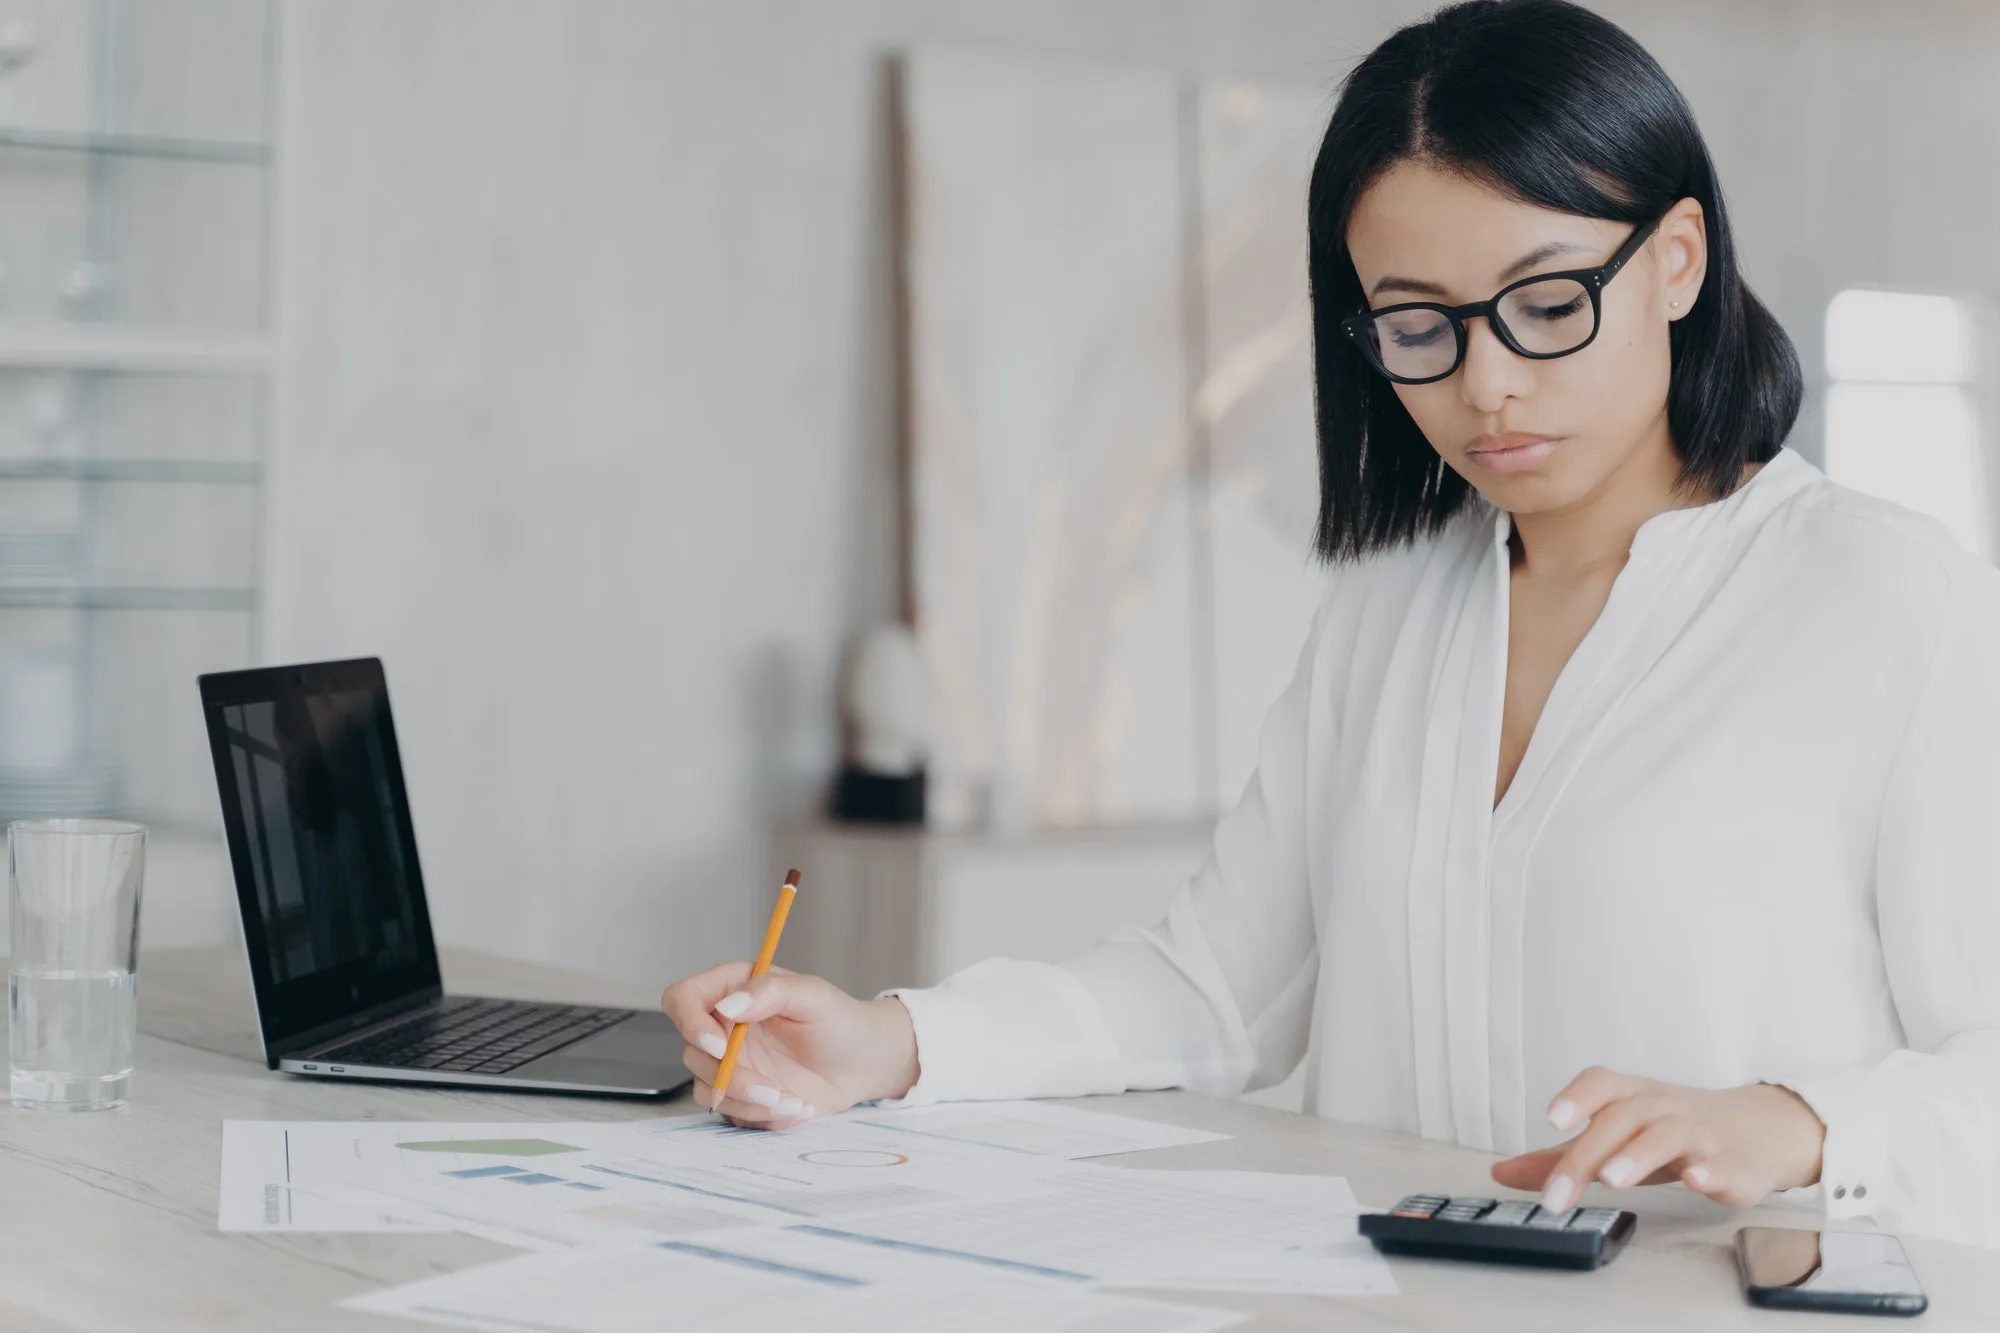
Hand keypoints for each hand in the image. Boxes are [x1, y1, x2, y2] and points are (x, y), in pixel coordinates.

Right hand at [660, 962, 918, 1127]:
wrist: (863, 1063)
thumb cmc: (840, 1021)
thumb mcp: (813, 996)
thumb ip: (770, 992)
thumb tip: (727, 1006)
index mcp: (733, 988)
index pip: (682, 998)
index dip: (690, 1023)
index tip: (719, 1046)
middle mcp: (723, 1025)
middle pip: (693, 1053)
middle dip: (733, 1079)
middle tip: (774, 1090)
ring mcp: (729, 1062)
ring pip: (708, 1089)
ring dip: (749, 1102)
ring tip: (795, 1102)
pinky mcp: (740, 1093)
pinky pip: (730, 1111)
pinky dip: (761, 1115)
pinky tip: (797, 1107)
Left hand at [1491, 1066, 1825, 1211]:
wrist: (1759, 1130)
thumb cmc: (1673, 1131)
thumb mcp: (1616, 1138)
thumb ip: (1560, 1157)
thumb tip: (1501, 1172)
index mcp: (1632, 1096)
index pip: (1601, 1082)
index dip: (1576, 1096)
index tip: (1550, 1119)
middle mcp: (1663, 1108)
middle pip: (1622, 1119)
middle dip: (1587, 1155)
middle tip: (1558, 1193)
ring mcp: (1700, 1134)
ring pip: (1667, 1136)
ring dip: (1637, 1156)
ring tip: (1611, 1181)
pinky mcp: (1732, 1164)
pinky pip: (1721, 1164)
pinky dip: (1708, 1171)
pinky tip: (1695, 1180)